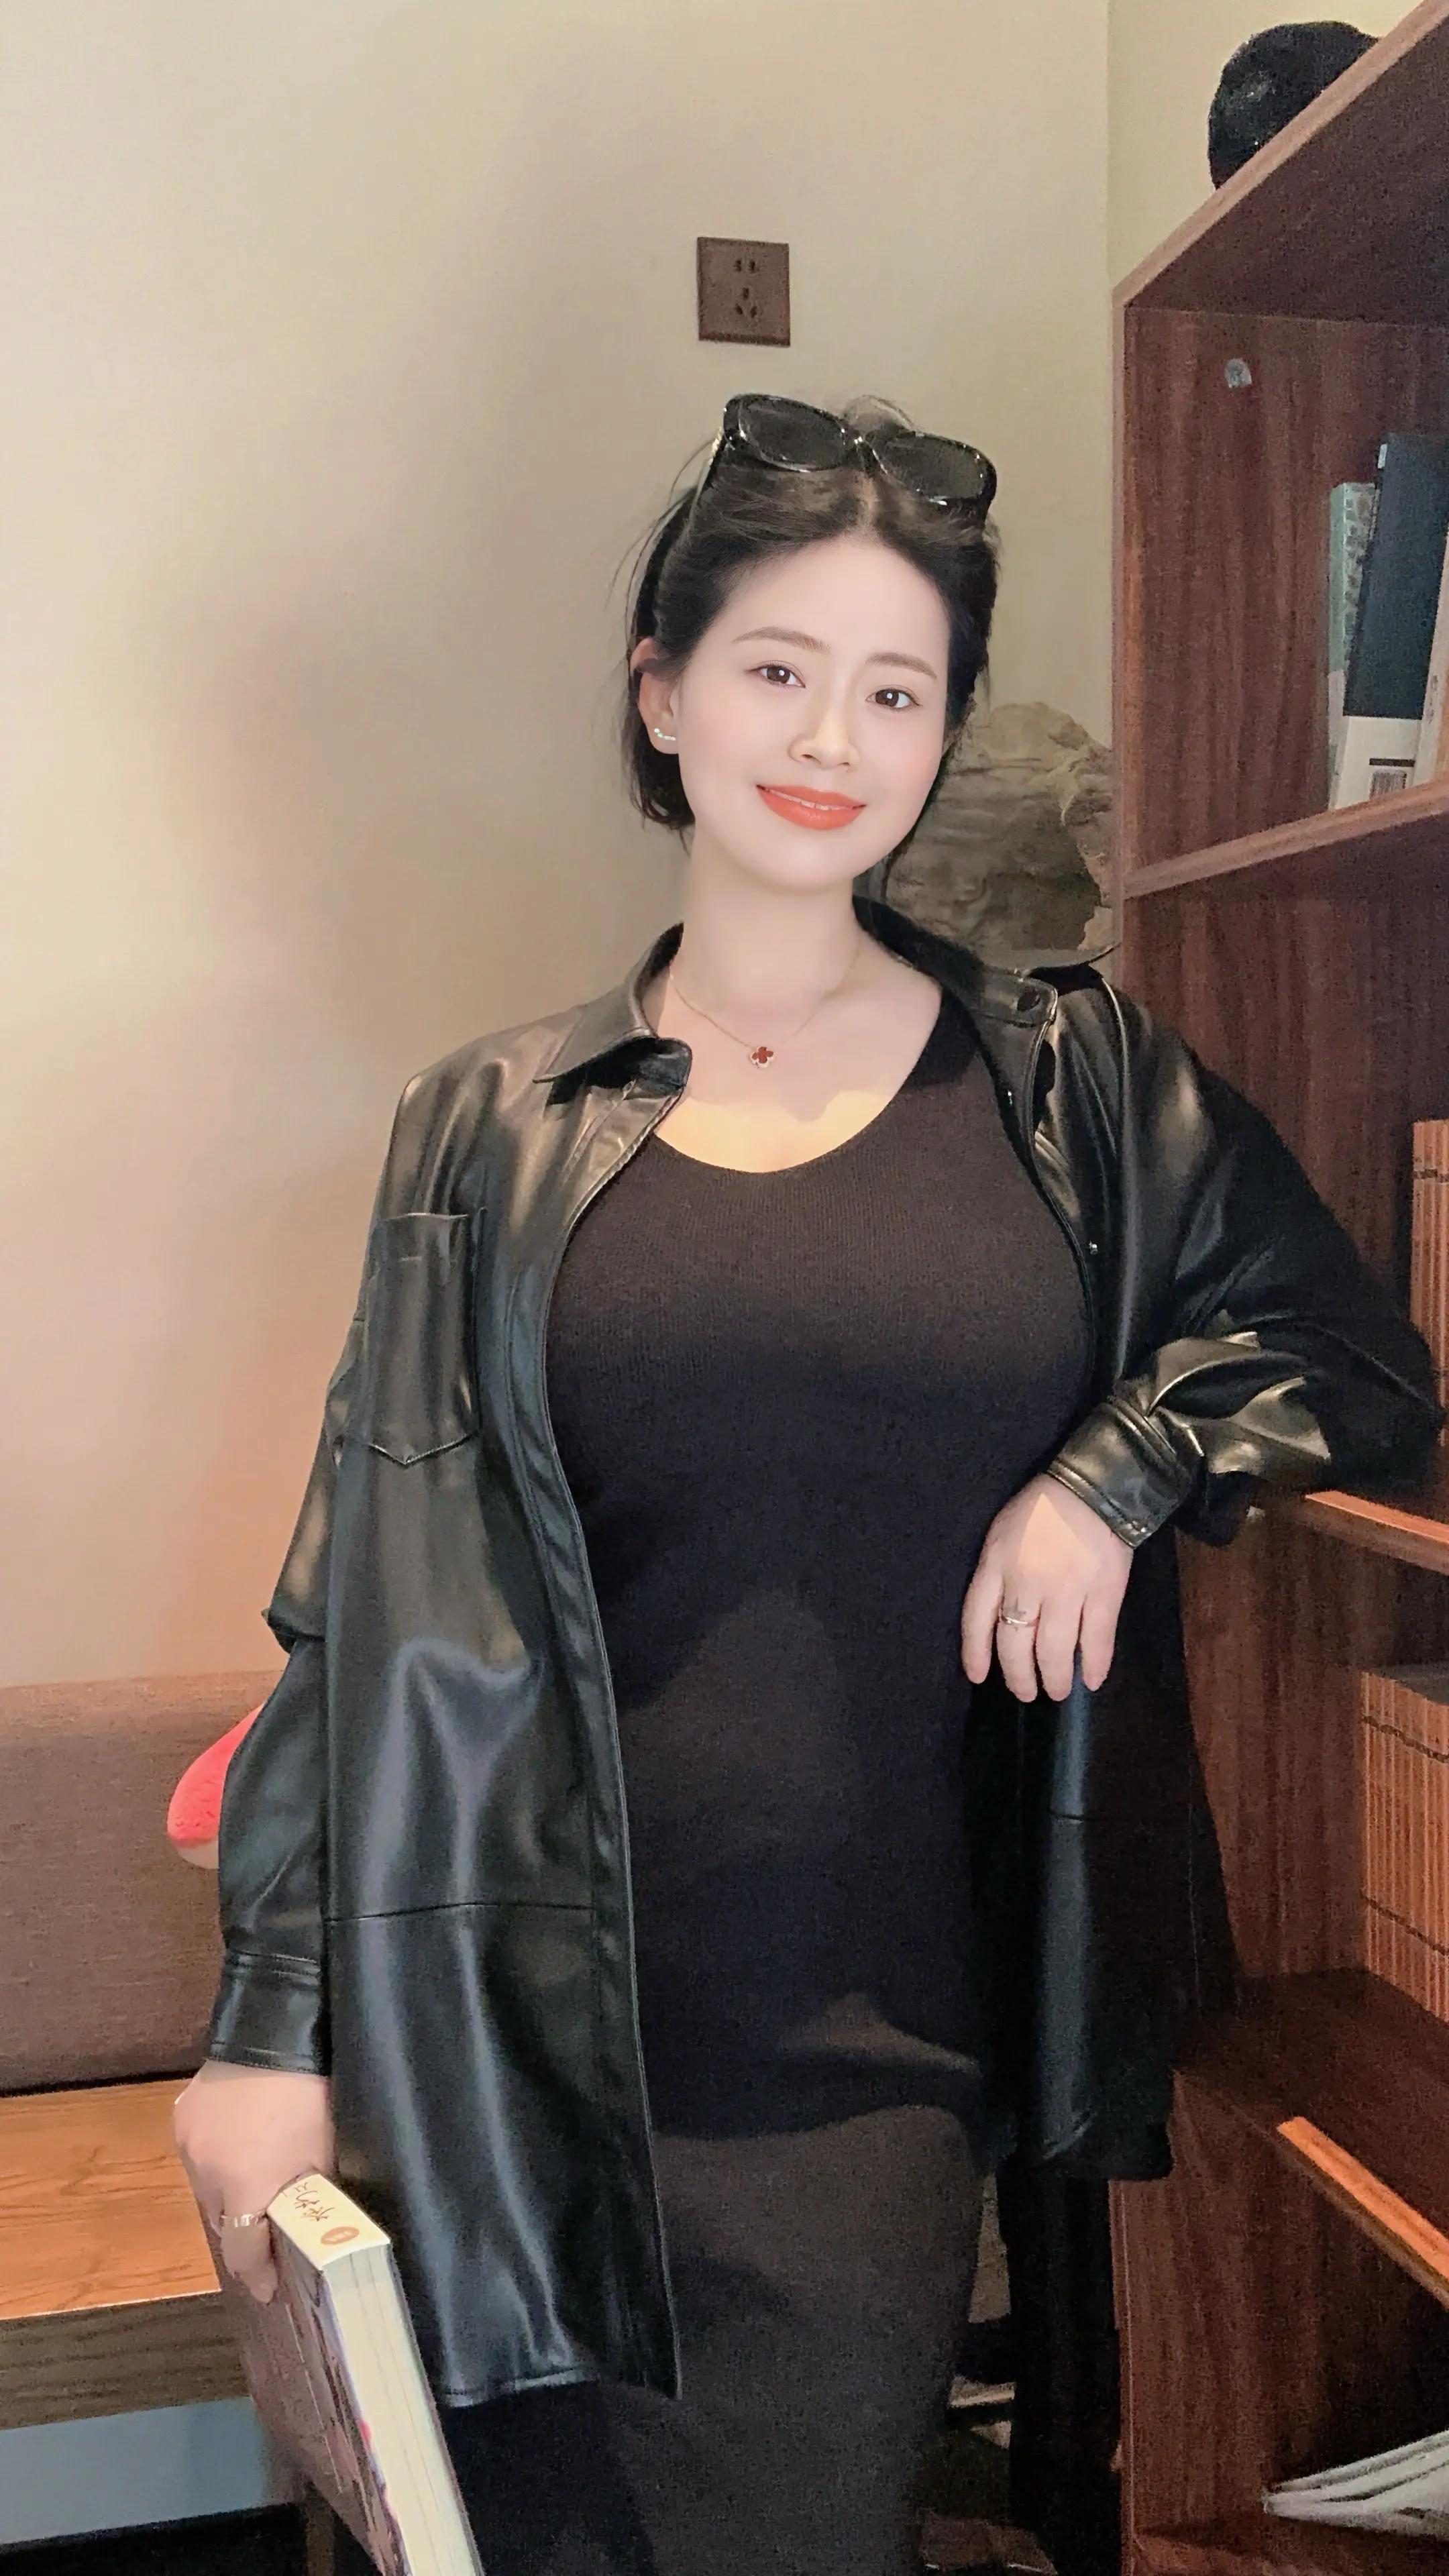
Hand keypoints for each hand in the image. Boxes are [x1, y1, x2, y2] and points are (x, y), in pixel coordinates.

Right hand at [174, 2060, 333, 2303]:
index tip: (269, 2288)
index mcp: (243, 2187)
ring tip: (254, 2182)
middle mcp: (207, 2172)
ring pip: (207, 2189)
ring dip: (228, 2194)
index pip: (243, 2253)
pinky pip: (198, 2154)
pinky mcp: (181, 2116)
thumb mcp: (321, 2154)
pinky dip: (216, 2159)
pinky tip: (237, 2145)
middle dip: (245, 2231)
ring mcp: (189, 2143)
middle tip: (269, 2232)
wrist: (276, 2031)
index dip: (258, 2275)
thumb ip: (308, 2199)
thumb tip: (314, 2231)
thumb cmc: (311, 2095)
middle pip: (223, 2222)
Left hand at [961, 1474, 1131, 1702]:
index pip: (976, 1619)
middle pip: (1014, 1644)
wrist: (1094, 1487)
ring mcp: (1066, 1590)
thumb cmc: (1043, 1507)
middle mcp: (1026, 1583)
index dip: (975, 1652)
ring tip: (1058, 1691)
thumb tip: (1001, 1617)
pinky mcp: (1103, 1593)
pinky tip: (1092, 1680)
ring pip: (1053, 1650)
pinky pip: (1096, 1639)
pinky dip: (1094, 1664)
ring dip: (1054, 1678)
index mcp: (996, 1564)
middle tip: (1026, 1693)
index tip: (978, 1676)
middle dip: (1018, 1676)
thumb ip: (997, 1573)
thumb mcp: (1002, 1534)